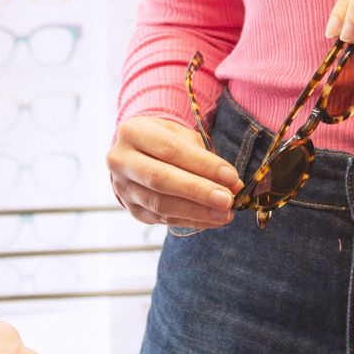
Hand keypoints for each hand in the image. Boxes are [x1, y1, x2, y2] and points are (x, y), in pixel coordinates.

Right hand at [107, 114, 240, 229]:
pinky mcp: (133, 210)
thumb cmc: (165, 141)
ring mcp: (123, 188)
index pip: (170, 149)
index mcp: (132, 132)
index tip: (230, 176)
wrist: (137, 154)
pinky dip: (191, 220)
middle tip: (227, 200)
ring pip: (161, 204)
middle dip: (198, 191)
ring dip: (197, 211)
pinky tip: (213, 219)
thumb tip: (232, 184)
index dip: (202, 164)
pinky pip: (163, 220)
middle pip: (160, 179)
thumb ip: (205, 157)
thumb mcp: (181, 136)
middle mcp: (121, 161)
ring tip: (225, 213)